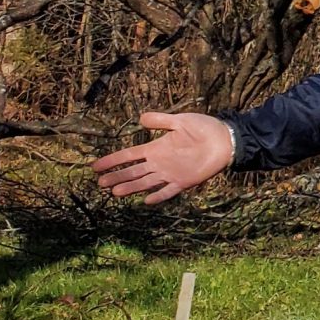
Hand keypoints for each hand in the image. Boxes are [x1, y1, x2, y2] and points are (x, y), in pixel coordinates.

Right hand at [92, 111, 233, 203]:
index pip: (129, 155)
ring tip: (115, 192)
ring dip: (131, 187)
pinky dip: (158, 196)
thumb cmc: (204, 128)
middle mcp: (160, 162)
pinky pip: (168, 191)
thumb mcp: (180, 120)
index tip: (95, 166)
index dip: (112, 161)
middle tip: (100, 183)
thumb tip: (140, 119)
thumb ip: (161, 120)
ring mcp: (170, 173)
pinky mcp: (184, 181)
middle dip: (117, 177)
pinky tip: (146, 200)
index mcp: (156, 148)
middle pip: (133, 171)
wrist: (225, 139)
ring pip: (145, 182)